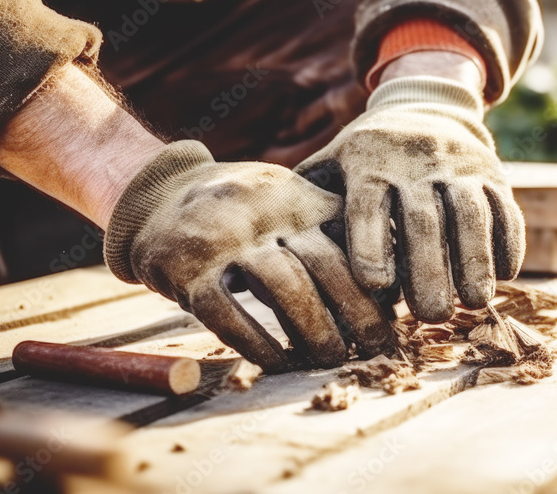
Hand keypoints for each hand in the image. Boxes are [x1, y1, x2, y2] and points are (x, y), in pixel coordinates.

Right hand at [104, 141, 394, 370]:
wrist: (159, 194)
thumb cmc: (245, 210)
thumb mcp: (290, 201)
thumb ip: (333, 229)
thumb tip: (394, 278)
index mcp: (296, 197)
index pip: (349, 238)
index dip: (376, 280)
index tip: (397, 315)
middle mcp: (264, 212)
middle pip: (324, 265)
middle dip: (358, 311)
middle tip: (377, 345)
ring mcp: (223, 239)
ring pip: (285, 290)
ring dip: (315, 332)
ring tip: (333, 358)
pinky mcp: (185, 270)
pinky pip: (230, 315)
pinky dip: (260, 345)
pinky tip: (280, 363)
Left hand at [296, 76, 524, 322]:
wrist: (427, 107)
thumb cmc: (367, 158)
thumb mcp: (333, 166)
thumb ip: (307, 206)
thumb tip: (257, 262)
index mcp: (369, 160)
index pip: (368, 202)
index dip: (372, 243)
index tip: (375, 288)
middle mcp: (416, 159)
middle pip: (424, 216)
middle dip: (430, 267)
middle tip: (431, 315)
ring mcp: (459, 164)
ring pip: (471, 213)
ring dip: (475, 259)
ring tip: (473, 303)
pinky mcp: (494, 172)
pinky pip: (505, 207)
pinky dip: (508, 242)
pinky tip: (504, 277)